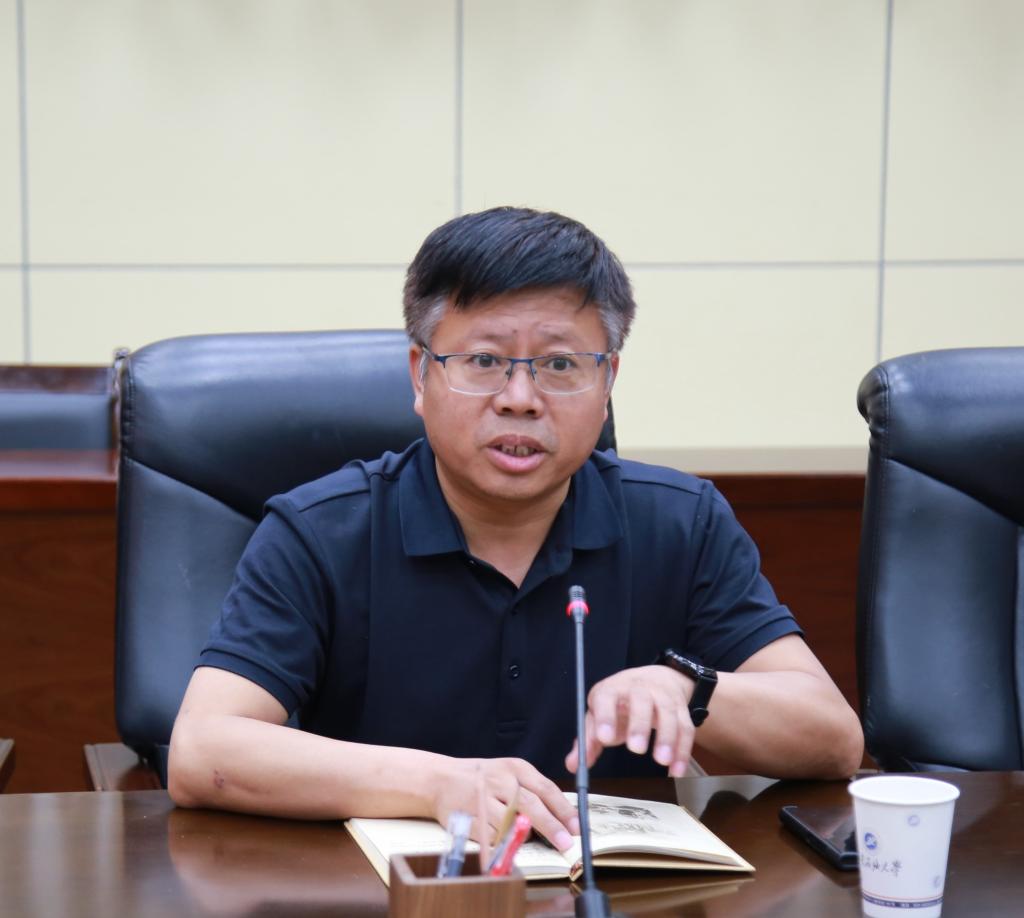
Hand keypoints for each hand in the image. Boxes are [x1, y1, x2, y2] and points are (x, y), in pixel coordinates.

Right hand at [430, 756, 579, 852]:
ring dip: (526, 836)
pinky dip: (503, 841)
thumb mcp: (508, 773)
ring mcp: (483, 799)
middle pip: (531, 805)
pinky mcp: (469, 818)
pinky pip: (493, 836)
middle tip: (566, 843)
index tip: (577, 827)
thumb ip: (532, 791)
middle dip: (552, 827)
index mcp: (515, 768)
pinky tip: (505, 839)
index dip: (563, 810)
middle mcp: (499, 780)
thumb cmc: (482, 778)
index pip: (545, 788)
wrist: (440, 778)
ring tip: (534, 841)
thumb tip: (562, 818)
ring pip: (512, 823)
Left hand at [564, 665, 695, 777]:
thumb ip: (588, 740)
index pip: (606, 697)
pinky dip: (683, 750)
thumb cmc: (621, 703)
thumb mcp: (601, 715)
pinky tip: (677, 770)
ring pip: (668, 713)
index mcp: (612, 690)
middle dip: (639, 724)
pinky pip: (686, 727)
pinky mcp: (681, 708)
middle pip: (641, 701)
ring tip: (662, 761)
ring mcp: (662, 696)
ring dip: (667, 737)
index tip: (605, 738)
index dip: (605, 716)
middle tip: (636, 749)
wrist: (655, 679)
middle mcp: (638, 689)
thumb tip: (573, 765)